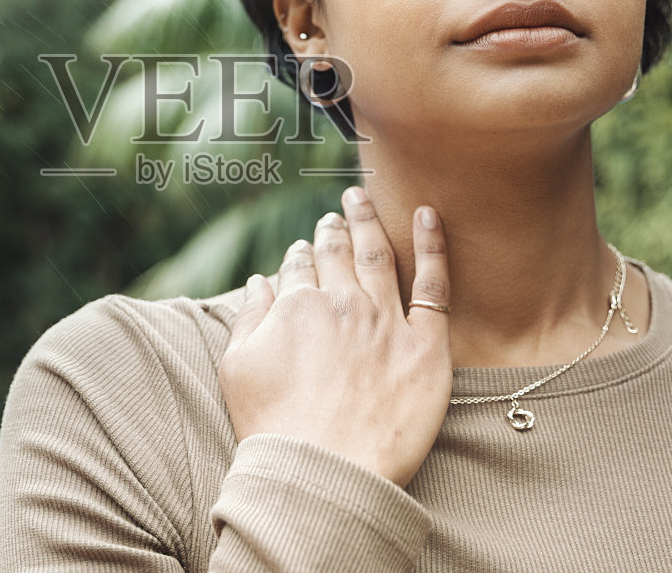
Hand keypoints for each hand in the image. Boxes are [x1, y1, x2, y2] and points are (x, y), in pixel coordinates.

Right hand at [218, 187, 452, 487]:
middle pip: (338, 253)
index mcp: (296, 306)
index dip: (300, 256)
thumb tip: (259, 282)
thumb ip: (249, 318)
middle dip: (334, 229)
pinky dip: (433, 244)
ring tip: (364, 199)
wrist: (323, 472)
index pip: (299, 267)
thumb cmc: (274, 428)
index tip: (304, 252)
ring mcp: (386, 321)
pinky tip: (429, 215)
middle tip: (337, 213)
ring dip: (370, 222)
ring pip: (379, 255)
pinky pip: (434, 284)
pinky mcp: (425, 345)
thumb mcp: (237, 368)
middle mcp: (342, 303)